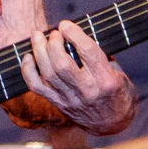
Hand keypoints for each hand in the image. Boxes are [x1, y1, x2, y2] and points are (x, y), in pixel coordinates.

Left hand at [20, 20, 136, 135]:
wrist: (112, 123)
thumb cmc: (117, 92)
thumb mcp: (119, 73)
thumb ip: (101, 56)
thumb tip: (79, 35)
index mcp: (105, 80)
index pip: (87, 51)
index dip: (74, 33)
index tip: (66, 24)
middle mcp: (87, 90)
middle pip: (62, 63)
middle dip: (53, 43)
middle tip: (53, 33)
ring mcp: (70, 99)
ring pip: (48, 73)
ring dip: (39, 51)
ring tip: (37, 36)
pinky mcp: (58, 104)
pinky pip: (37, 87)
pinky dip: (28, 71)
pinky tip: (28, 57)